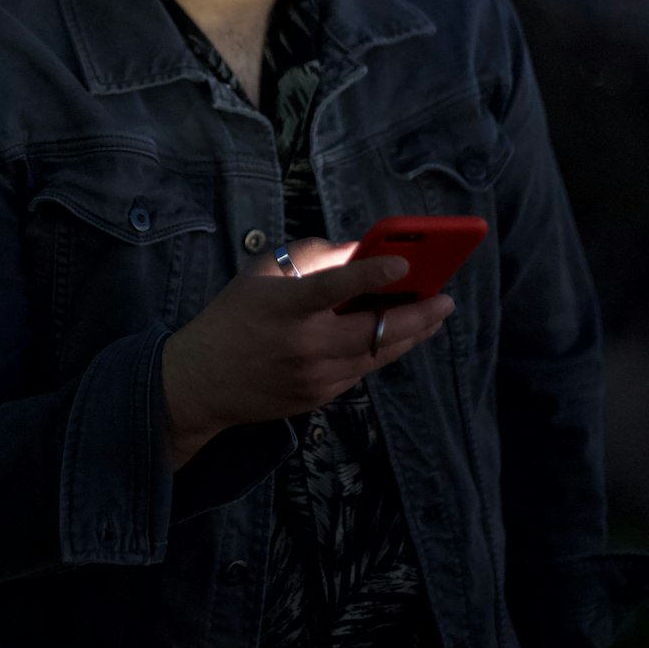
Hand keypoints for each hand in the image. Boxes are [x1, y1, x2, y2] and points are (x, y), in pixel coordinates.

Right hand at [160, 236, 453, 466]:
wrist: (202, 381)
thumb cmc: (233, 315)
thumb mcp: (262, 273)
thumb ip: (312, 257)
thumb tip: (360, 250)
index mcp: (285, 306)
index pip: (334, 287)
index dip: (372, 274)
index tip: (404, 262)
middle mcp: (303, 345)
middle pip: (374, 331)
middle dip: (419, 314)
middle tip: (447, 299)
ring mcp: (313, 377)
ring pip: (377, 355)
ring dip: (410, 335)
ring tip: (434, 316)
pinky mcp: (318, 397)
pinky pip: (361, 371)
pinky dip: (381, 351)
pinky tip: (399, 335)